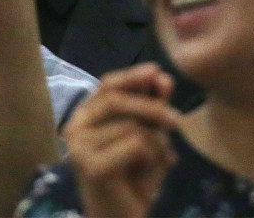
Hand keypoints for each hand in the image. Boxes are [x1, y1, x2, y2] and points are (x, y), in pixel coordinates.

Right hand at [63, 63, 180, 217]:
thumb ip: (152, 108)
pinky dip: (152, 159)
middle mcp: (74, 128)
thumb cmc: (134, 181)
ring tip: (156, 164)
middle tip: (179, 122)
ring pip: (133, 126)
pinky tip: (146, 177)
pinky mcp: (91, 166)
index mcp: (84, 117)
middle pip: (118, 101)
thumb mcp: (148, 138)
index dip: (132, 76)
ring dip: (156, 145)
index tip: (157, 72)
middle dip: (153, 108)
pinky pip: (136, 144)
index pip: (107, 85)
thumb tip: (162, 77)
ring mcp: (79, 147)